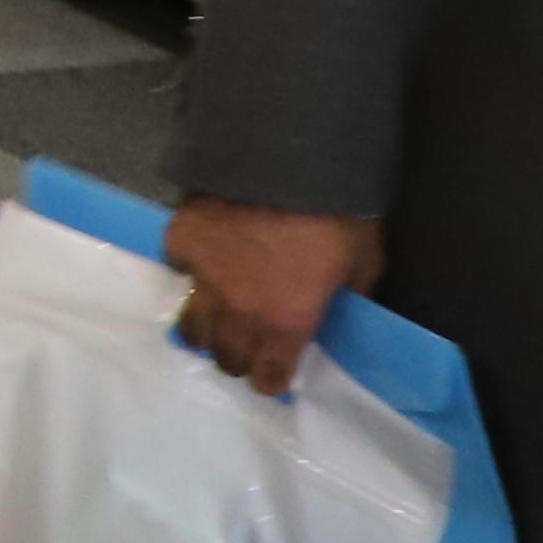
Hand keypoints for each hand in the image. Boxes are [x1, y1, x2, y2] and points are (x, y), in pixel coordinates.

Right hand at [170, 197, 382, 393]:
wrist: (288, 159)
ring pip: (191, 328)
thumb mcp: (364, 265)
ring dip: (205, 332)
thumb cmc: (338, 216)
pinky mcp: (181, 243)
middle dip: (238, 360)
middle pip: (226, 358)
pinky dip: (189, 272)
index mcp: (288, 322)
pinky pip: (178, 271)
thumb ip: (348, 298)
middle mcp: (240, 311)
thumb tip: (340, 312)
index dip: (272, 382)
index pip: (268, 377)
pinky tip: (203, 263)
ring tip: (214, 322)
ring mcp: (204, 278)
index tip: (274, 377)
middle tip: (247, 348)